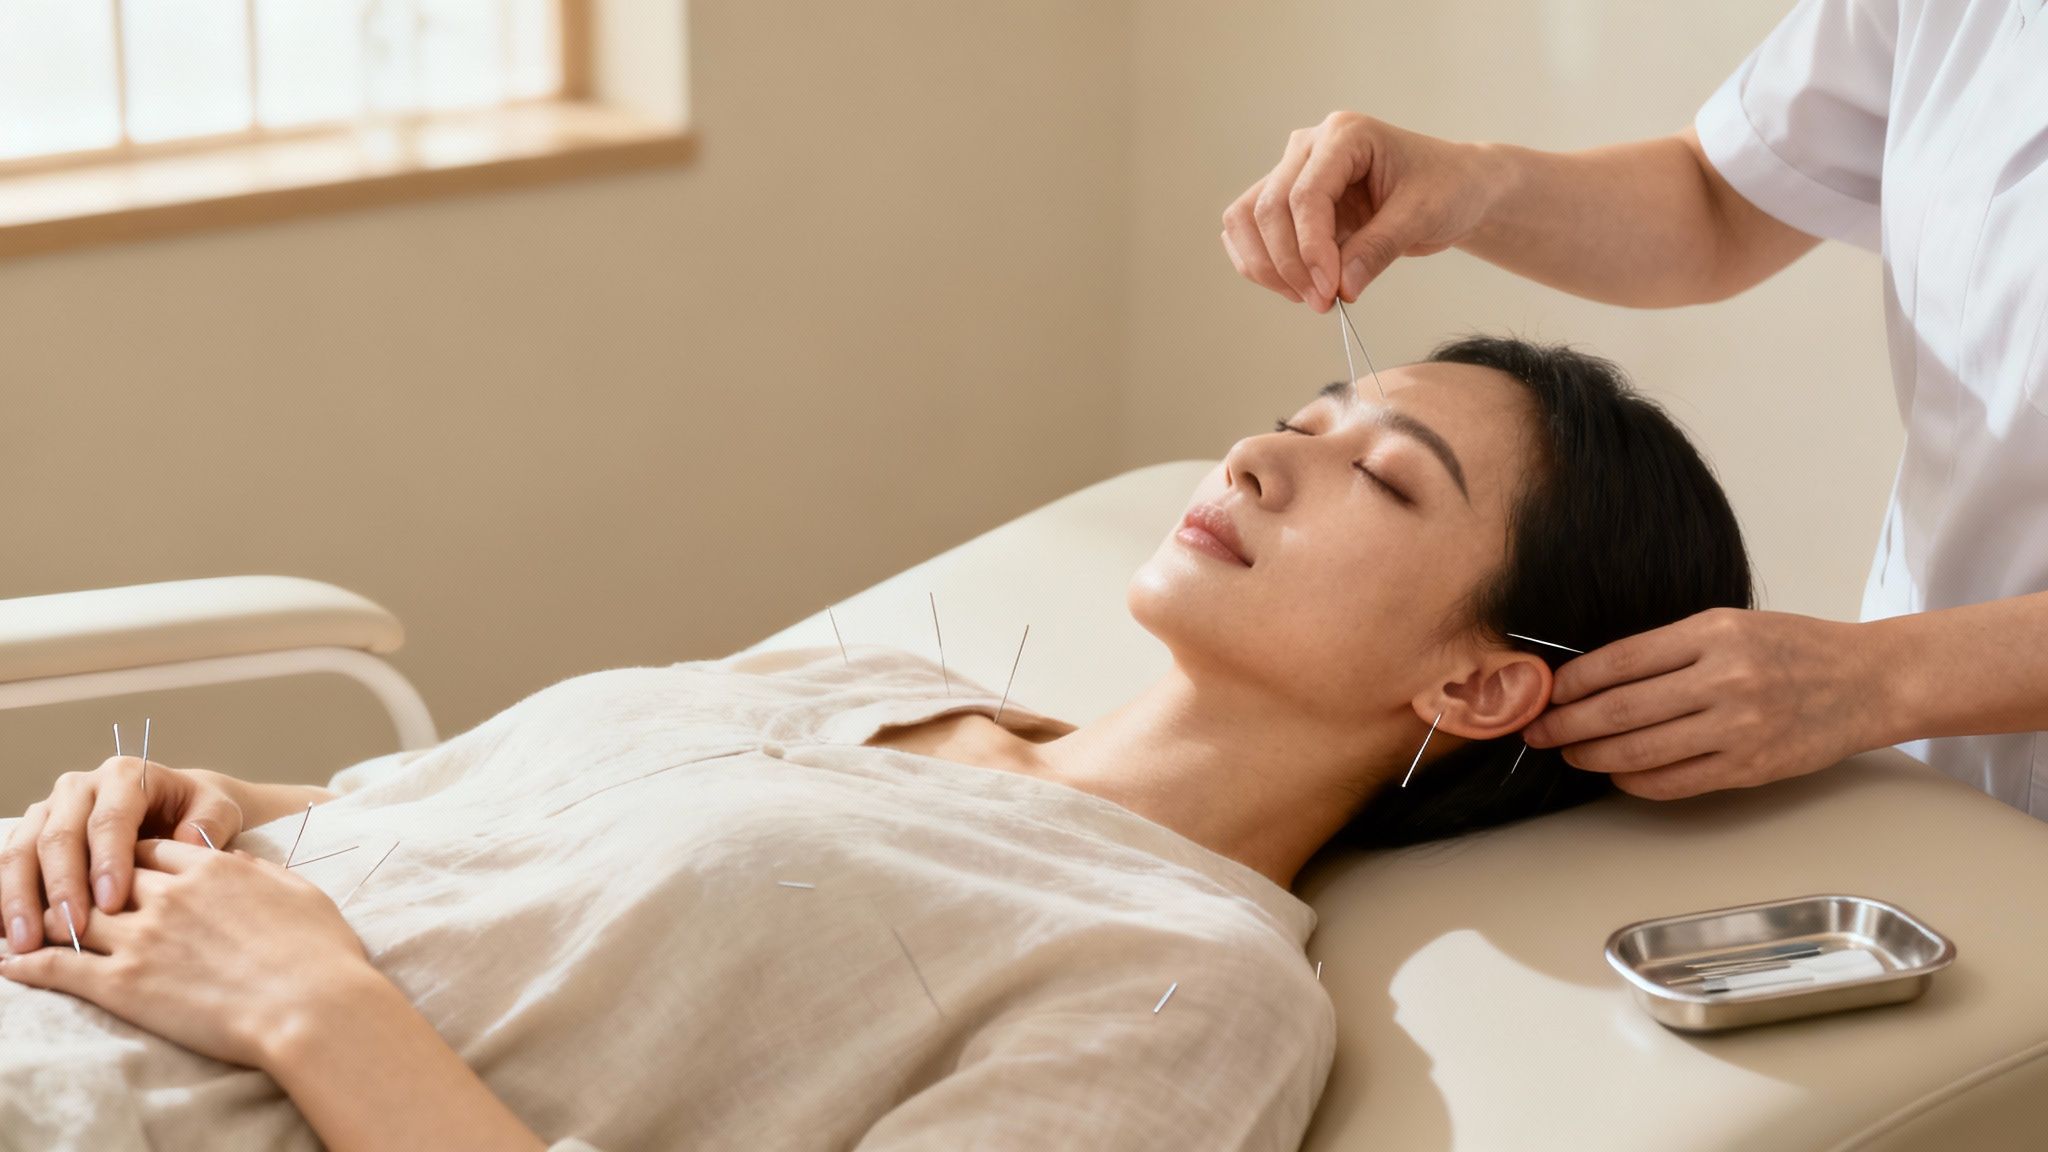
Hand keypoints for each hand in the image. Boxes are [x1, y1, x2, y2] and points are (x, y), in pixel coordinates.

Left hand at [0, 839, 375, 1069]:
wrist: (311, 1004)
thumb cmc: (320, 952)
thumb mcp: (299, 892)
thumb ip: (261, 873)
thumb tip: (241, 867)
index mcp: (211, 869)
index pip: (153, 850)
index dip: (134, 857)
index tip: (124, 867)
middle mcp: (169, 894)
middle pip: (108, 875)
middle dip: (84, 881)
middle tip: (65, 891)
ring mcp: (143, 937)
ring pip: (75, 916)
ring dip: (48, 919)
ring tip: (28, 926)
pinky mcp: (124, 984)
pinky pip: (60, 968)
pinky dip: (30, 964)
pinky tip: (13, 964)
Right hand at [2, 758, 243, 953]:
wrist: (178, 803)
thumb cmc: (198, 811)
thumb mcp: (218, 810)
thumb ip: (208, 824)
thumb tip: (191, 844)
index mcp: (125, 776)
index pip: (110, 820)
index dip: (108, 862)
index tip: (112, 904)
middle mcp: (79, 787)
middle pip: (59, 836)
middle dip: (61, 887)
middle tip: (68, 932)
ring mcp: (49, 809)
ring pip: (22, 851)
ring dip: (19, 899)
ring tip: (27, 944)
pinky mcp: (31, 833)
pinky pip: (9, 866)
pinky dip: (5, 899)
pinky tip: (8, 934)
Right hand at [1220, 111, 1498, 308]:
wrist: (1453, 188)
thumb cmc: (1445, 187)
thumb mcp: (1422, 215)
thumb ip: (1379, 249)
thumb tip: (1341, 289)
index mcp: (1345, 135)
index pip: (1306, 194)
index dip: (1310, 247)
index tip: (1328, 290)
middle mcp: (1309, 148)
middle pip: (1267, 208)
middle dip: (1289, 264)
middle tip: (1323, 303)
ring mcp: (1292, 172)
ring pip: (1246, 220)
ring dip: (1267, 266)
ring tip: (1308, 297)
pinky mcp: (1287, 202)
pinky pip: (1250, 232)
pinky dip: (1262, 265)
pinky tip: (1296, 288)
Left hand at [1520, 608, 1883, 799]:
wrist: (1869, 680)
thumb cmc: (1794, 648)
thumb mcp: (1731, 625)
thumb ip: (1670, 649)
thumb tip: (1594, 675)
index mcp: (1712, 634)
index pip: (1619, 660)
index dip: (1571, 682)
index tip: (1542, 693)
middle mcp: (1723, 679)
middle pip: (1620, 709)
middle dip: (1567, 724)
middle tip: (1537, 731)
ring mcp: (1739, 727)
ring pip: (1642, 750)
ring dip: (1593, 756)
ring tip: (1570, 754)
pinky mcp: (1752, 767)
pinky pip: (1676, 781)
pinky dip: (1636, 781)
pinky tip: (1617, 775)